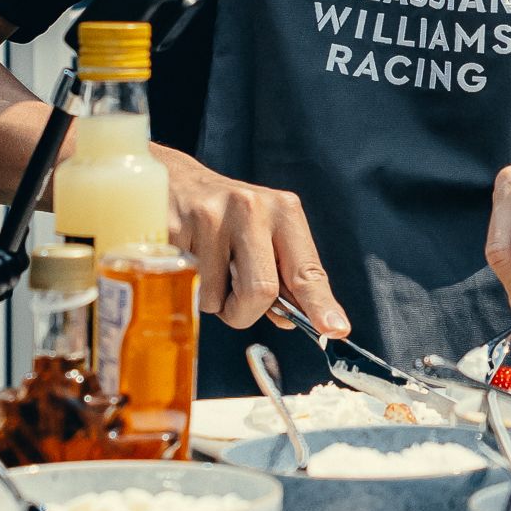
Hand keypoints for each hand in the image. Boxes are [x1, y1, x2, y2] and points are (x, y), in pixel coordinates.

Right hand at [160, 147, 348, 333]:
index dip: (320, 305)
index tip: (336, 329)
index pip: (306, 270)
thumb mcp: (266, 233)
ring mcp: (210, 216)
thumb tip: (291, 321)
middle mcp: (250, 208)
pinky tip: (188, 258)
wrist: (176, 181)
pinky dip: (189, 288)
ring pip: (218, 298)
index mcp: (283, 211)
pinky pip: (187, 287)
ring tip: (208, 267)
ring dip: (214, 301)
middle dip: (247, 312)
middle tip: (235, 301)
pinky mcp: (174, 228)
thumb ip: (283, 277)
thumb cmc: (229, 217)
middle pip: (262, 291)